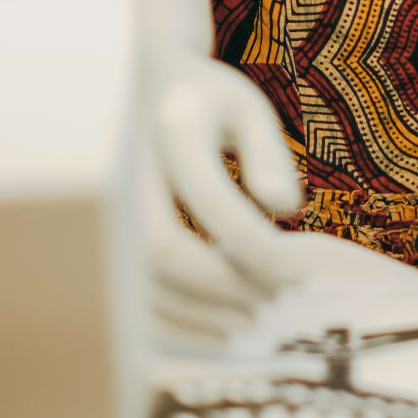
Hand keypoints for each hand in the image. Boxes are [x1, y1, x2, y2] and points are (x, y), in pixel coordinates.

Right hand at [143, 50, 305, 346]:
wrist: (153, 89)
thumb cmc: (213, 102)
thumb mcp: (250, 109)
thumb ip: (268, 155)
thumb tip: (286, 210)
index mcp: (174, 134)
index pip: (211, 203)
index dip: (256, 247)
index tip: (301, 274)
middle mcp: (134, 175)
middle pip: (165, 249)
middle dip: (227, 286)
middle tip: (279, 298)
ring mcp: (118, 211)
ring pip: (146, 281)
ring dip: (203, 312)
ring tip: (258, 314)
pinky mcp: (116, 238)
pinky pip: (136, 294)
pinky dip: (178, 323)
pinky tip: (222, 329)